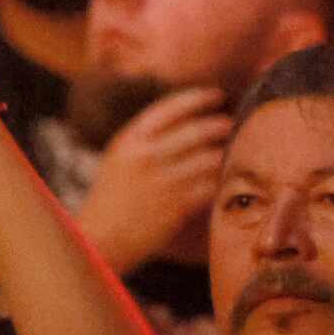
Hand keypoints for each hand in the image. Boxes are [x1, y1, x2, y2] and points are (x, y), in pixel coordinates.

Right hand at [76, 87, 231, 271]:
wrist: (101, 239)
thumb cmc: (112, 198)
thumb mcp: (120, 158)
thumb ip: (148, 139)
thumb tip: (189, 119)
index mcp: (130, 140)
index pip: (171, 108)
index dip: (199, 98)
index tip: (217, 95)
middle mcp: (147, 156)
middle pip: (199, 130)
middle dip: (221, 124)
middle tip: (231, 123)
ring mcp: (165, 181)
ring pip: (211, 157)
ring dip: (226, 152)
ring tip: (232, 149)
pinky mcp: (179, 205)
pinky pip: (213, 184)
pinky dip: (223, 178)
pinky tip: (227, 175)